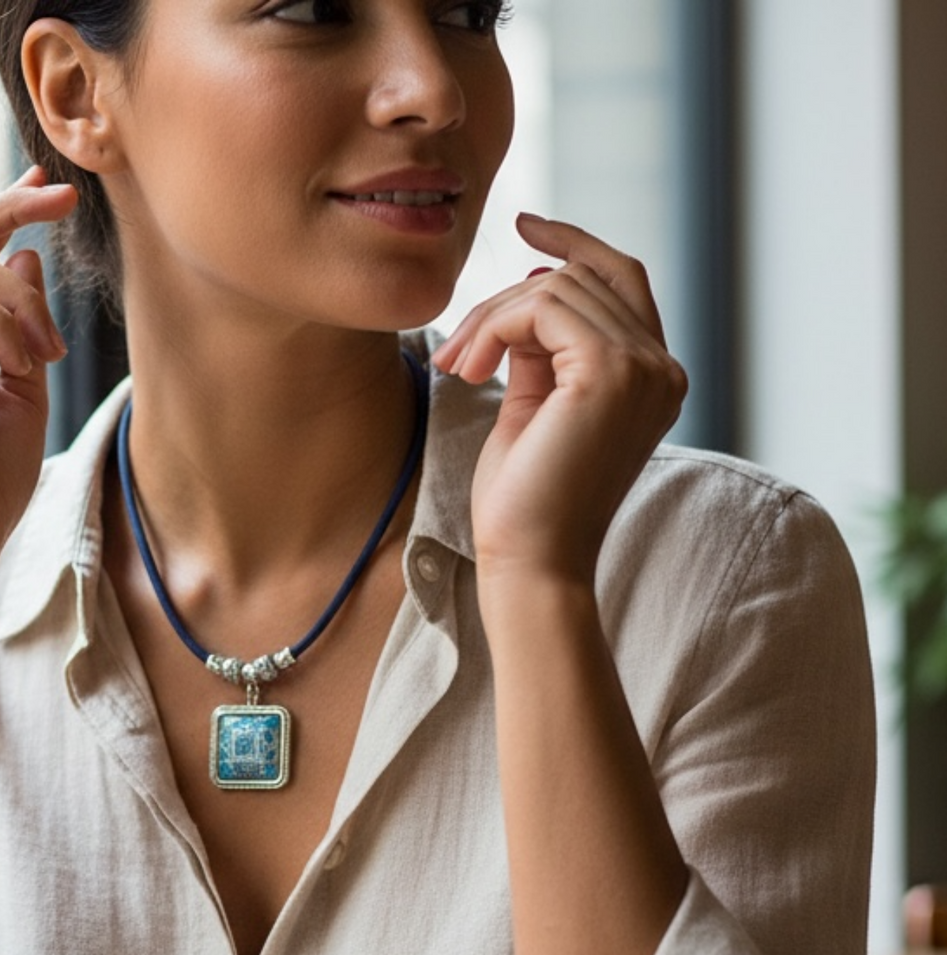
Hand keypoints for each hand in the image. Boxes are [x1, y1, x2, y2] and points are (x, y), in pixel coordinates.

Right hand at [0, 166, 77, 569]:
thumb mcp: (23, 394)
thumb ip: (24, 328)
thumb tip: (28, 256)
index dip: (4, 212)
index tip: (48, 191)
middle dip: (11, 208)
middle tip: (64, 197)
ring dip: (21, 300)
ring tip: (44, 356)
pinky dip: (0, 320)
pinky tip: (21, 362)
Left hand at [432, 216, 687, 586]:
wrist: (530, 563)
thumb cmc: (523, 502)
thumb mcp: (535, 406)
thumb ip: (544, 348)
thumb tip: (533, 286)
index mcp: (652, 379)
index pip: (622, 280)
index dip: (575, 246)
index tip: (525, 226)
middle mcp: (663, 369)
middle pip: (581, 279)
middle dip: (504, 302)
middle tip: (456, 353)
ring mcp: (646, 368)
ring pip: (556, 287)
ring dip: (489, 319)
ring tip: (460, 369)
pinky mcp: (612, 372)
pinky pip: (540, 306)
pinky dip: (493, 326)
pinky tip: (471, 370)